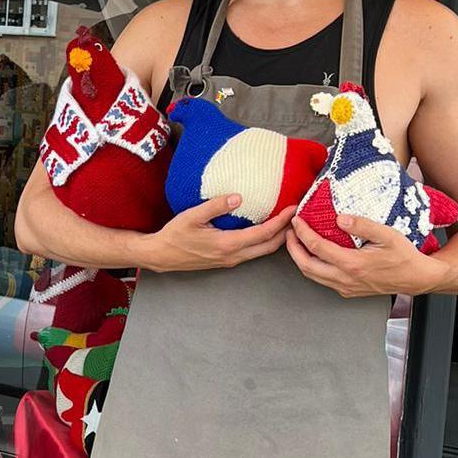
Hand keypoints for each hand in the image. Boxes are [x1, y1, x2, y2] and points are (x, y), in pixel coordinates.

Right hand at [135, 196, 294, 272]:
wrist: (162, 256)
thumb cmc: (175, 235)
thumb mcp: (192, 216)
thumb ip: (217, 205)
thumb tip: (239, 197)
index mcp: (227, 244)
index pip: (263, 233)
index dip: (281, 221)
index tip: (293, 209)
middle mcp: (233, 256)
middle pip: (269, 246)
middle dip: (286, 232)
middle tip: (296, 216)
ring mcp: (230, 261)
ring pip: (262, 251)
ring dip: (276, 238)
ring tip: (284, 222)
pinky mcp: (226, 261)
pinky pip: (253, 252)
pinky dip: (264, 241)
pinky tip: (264, 230)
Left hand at [285, 214, 448, 297]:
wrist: (417, 278)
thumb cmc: (404, 256)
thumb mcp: (387, 235)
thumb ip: (362, 225)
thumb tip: (339, 218)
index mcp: (352, 264)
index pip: (316, 247)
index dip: (302, 232)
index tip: (296, 220)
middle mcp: (345, 279)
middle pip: (306, 266)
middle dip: (292, 248)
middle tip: (289, 232)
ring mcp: (346, 287)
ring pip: (312, 276)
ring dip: (300, 258)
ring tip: (297, 241)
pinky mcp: (348, 291)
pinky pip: (323, 280)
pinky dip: (313, 266)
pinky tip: (314, 254)